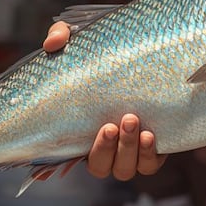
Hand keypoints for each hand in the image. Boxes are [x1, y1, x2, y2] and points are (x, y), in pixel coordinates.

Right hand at [43, 21, 167, 179]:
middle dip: (105, 150)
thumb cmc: (105, 55)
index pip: (67, 156)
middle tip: (111, 124)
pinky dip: (149, 154)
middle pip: (100, 167)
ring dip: (127, 150)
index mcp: (80, 131)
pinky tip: (150, 135)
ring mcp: (129, 151)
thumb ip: (61, 37)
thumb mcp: (80, 40)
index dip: (56, 165)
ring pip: (125, 169)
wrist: (145, 57)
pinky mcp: (154, 148)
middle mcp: (104, 147)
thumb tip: (52, 45)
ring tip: (132, 122)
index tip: (76, 144)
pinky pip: (151, 164)